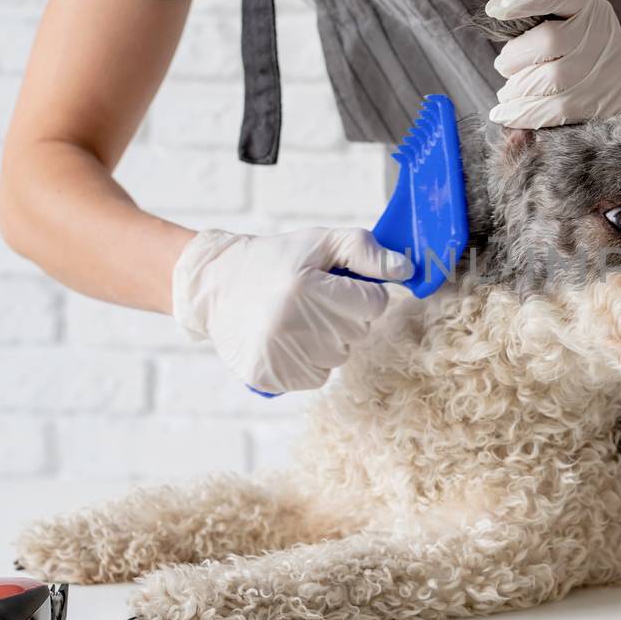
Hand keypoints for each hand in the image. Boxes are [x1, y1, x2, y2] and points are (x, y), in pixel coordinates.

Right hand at [171, 227, 412, 393]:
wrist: (215, 285)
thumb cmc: (276, 260)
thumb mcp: (321, 242)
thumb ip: (365, 251)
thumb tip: (406, 270)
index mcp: (306, 288)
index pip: (375, 305)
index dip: (362, 294)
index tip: (337, 287)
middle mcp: (291, 324)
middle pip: (359, 333)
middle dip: (345, 316)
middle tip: (313, 301)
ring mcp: (277, 355)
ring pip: (339, 357)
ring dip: (327, 340)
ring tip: (297, 319)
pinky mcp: (267, 376)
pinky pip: (315, 377)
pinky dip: (308, 361)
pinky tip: (286, 339)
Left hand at [484, 0, 620, 128]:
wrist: (616, 85)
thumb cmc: (572, 44)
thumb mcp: (561, 16)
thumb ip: (533, 9)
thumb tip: (496, 9)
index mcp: (585, 4)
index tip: (494, 10)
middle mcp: (599, 32)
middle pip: (549, 41)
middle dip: (515, 57)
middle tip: (503, 66)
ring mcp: (603, 69)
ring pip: (551, 79)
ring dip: (517, 88)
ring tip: (508, 91)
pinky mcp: (597, 102)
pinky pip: (555, 110)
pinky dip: (523, 113)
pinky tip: (505, 114)